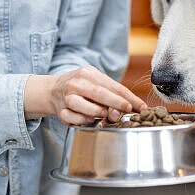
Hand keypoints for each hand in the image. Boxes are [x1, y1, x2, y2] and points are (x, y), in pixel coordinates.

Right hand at [24, 66, 147, 124]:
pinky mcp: (61, 112)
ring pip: (86, 108)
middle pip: (100, 94)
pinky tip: (89, 119)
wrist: (53, 90)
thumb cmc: (81, 87)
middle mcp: (76, 84)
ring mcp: (67, 98)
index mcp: (87, 73)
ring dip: (100, 113)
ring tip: (106, 114)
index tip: (140, 107)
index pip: (113, 86)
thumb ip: (111, 92)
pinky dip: (85, 121)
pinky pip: (75, 120)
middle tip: (127, 111)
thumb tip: (131, 106)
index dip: (128, 97)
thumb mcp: (95, 81)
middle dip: (117, 104)